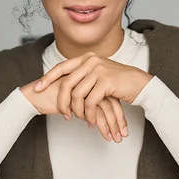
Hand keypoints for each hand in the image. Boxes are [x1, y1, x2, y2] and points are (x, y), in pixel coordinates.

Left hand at [23, 54, 152, 134]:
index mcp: (87, 58)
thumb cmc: (120, 82)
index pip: (61, 67)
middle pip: (66, 83)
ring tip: (79, 119)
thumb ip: (85, 75)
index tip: (36, 88)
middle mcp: (91, 61)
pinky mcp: (106, 82)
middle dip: (61, 101)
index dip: (47, 78)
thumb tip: (67, 84)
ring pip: (77, 94)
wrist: (141, 84)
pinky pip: (90, 101)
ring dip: (77, 110)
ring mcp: (99, 70)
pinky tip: (90, 120)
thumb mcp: (100, 74)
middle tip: (62, 114)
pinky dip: (88, 113)